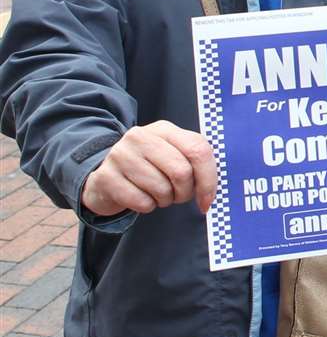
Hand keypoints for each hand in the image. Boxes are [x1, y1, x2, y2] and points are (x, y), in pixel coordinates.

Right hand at [81, 122, 217, 216]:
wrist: (105, 176)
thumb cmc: (148, 168)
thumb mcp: (171, 156)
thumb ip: (193, 164)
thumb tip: (210, 193)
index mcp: (164, 129)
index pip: (198, 149)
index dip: (208, 179)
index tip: (207, 200)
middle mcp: (141, 137)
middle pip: (181, 171)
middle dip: (185, 193)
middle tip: (178, 196)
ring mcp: (120, 155)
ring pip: (161, 189)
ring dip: (165, 200)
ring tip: (158, 195)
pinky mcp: (106, 176)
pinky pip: (141, 202)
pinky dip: (147, 207)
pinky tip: (140, 197)